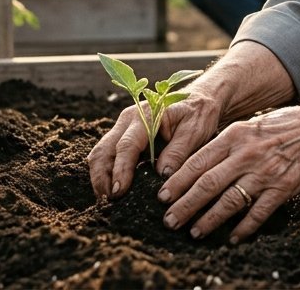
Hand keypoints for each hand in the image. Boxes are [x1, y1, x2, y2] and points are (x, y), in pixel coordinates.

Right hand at [86, 89, 224, 198]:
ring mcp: (124, 127)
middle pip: (105, 149)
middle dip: (101, 177)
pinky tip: (109, 190)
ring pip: (101, 152)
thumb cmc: (199, 114)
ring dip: (99, 176)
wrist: (199, 99)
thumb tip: (161, 173)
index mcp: (146, 115)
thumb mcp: (195, 131)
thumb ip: (179, 151)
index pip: (127, 144)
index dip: (121, 169)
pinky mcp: (124, 136)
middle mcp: (129, 119)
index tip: (118, 191)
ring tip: (106, 199)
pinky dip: (104, 172)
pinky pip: (107, 155)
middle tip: (107, 201)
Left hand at [158, 103, 299, 243]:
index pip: (198, 161)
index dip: (178, 181)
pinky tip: (232, 237)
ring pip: (229, 201)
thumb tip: (195, 165)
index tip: (162, 195)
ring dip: (208, 220)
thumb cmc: (281, 126)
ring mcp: (265, 173)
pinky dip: (243, 228)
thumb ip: (224, 144)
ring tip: (194, 232)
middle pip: (208, 184)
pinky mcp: (282, 189)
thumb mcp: (247, 126)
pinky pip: (258, 213)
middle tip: (169, 220)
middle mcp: (247, 154)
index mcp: (235, 136)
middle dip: (185, 204)